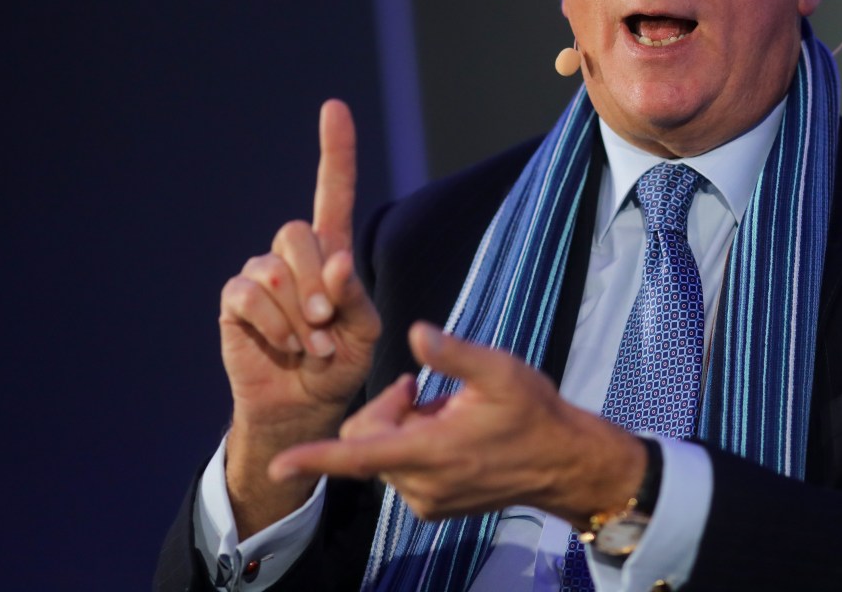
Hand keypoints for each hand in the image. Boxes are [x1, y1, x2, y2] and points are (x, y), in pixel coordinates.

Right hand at [217, 99, 381, 533]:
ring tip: (310, 345)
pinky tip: (284, 344)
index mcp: (331, 252)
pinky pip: (249, 293)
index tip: (334, 108)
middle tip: (326, 323)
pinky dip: (273, 322)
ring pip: (275, 269)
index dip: (335, 150)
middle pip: (298, 233)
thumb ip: (354, 294)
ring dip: (298, 314)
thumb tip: (335, 263)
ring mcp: (261, 275)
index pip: (332, 191)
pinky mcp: (235, 301)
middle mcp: (294, 256)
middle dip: (316, 282)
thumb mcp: (363, 331)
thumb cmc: (339, 364)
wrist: (303, 404)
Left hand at [269, 322, 644, 526]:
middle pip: (366, 444)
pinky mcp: (434, 508)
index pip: (359, 456)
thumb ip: (453, 353)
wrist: (564, 463)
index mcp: (431, 451)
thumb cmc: (533, 412)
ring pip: (382, 458)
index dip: (315, 459)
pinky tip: (447, 433)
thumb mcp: (499, 370)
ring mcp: (427, 501)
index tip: (278, 466)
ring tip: (442, 411)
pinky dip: (411, 448)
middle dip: (382, 411)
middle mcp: (422, 484)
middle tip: (418, 387)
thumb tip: (414, 332)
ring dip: (400, 430)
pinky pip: (400, 473)